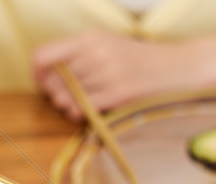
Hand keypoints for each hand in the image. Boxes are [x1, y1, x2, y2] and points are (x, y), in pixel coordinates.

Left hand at [32, 30, 202, 120]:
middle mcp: (95, 53)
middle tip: (65, 98)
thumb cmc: (142, 60)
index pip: (44, 55)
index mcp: (90, 38)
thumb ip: (80, 55)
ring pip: (65, 96)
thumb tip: (49, 73)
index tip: (41, 83)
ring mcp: (106, 74)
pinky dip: (78, 113)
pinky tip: (86, 112)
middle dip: (53, 94)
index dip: (36, 73)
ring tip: (78, 105)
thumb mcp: (109, 46)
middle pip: (52, 80)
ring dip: (66, 105)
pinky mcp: (117, 94)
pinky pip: (82, 108)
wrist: (178, 67)